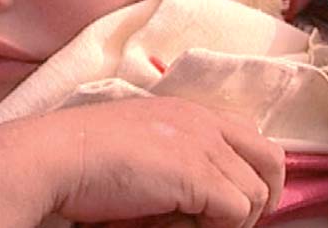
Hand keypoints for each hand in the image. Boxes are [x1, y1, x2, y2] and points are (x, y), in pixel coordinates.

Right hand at [36, 97, 284, 226]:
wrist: (57, 155)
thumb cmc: (85, 157)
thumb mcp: (142, 146)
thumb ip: (175, 158)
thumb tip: (201, 200)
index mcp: (189, 112)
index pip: (248, 136)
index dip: (253, 172)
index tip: (236, 203)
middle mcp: (204, 123)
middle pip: (270, 159)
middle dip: (265, 195)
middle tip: (237, 222)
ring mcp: (203, 146)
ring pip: (256, 193)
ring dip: (233, 220)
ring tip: (190, 226)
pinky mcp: (198, 174)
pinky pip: (235, 212)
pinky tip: (180, 227)